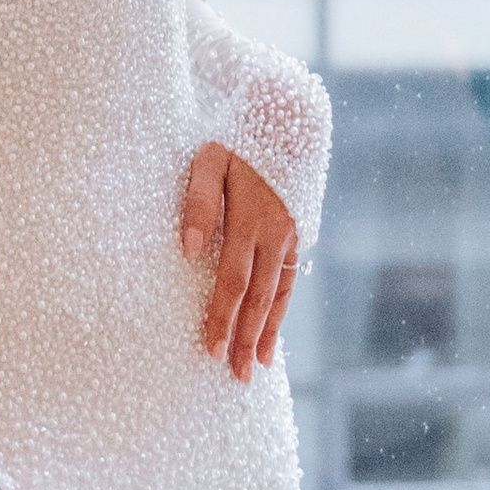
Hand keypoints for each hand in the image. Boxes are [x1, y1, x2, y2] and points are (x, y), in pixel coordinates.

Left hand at [179, 142, 298, 378]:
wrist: (289, 114)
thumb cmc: (236, 135)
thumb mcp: (207, 159)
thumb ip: (197, 203)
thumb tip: (189, 251)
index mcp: (252, 218)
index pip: (232, 280)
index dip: (222, 317)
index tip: (211, 350)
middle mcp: (278, 232)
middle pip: (259, 296)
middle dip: (247, 338)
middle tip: (238, 376)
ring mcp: (293, 233)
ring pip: (280, 292)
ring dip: (269, 331)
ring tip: (260, 365)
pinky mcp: (300, 231)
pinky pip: (291, 278)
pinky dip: (282, 307)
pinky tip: (273, 329)